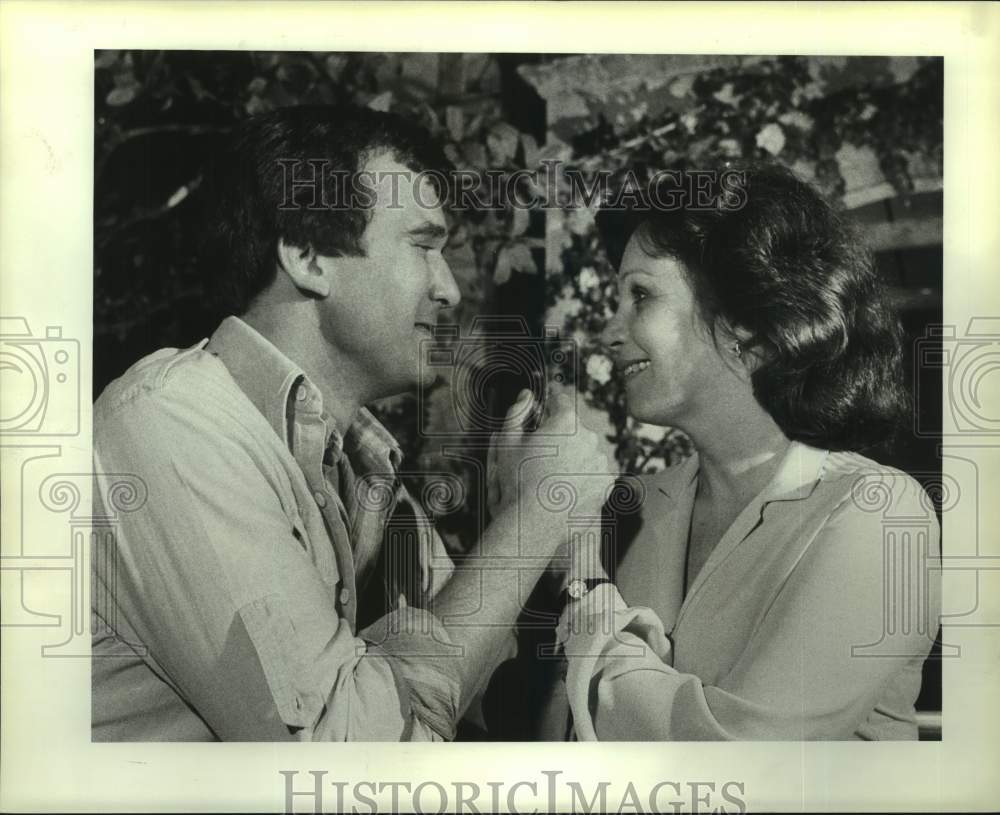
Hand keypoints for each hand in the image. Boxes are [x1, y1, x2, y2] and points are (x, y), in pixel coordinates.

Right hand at [487, 388, 616, 522]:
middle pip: (574, 429)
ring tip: (552, 476)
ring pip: (586, 451)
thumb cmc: (517, 481)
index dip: (550, 403)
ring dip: (574, 457)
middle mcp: (589, 437)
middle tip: (541, 455)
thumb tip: (526, 396)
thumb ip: (516, 412)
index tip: (546, 406)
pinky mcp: (606, 484)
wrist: (535, 522)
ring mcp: (600, 462)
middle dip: (560, 436)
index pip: (561, 401)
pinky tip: (565, 488)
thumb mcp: (507, 441)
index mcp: (566, 421)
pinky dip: (583, 477)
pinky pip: (594, 473)